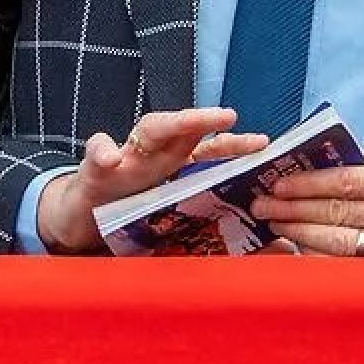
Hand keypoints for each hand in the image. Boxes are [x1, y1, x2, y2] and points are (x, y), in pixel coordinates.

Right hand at [37, 107, 269, 253]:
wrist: (82, 219)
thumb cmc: (131, 214)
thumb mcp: (175, 224)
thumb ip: (222, 232)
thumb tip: (281, 248)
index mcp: (177, 166)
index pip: (210, 150)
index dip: (236, 146)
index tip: (264, 144)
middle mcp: (157, 154)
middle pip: (184, 129)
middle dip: (206, 120)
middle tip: (230, 116)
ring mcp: (126, 157)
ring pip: (148, 130)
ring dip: (166, 124)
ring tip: (182, 123)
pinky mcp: (92, 170)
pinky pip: (96, 152)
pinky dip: (102, 152)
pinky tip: (109, 157)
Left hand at [250, 151, 363, 257]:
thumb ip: (362, 161)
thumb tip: (310, 158)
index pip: (348, 181)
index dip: (308, 183)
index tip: (278, 182)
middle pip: (339, 213)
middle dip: (294, 208)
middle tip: (263, 204)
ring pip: (339, 244)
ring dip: (299, 233)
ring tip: (274, 223)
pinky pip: (348, 268)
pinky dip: (318, 257)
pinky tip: (298, 247)